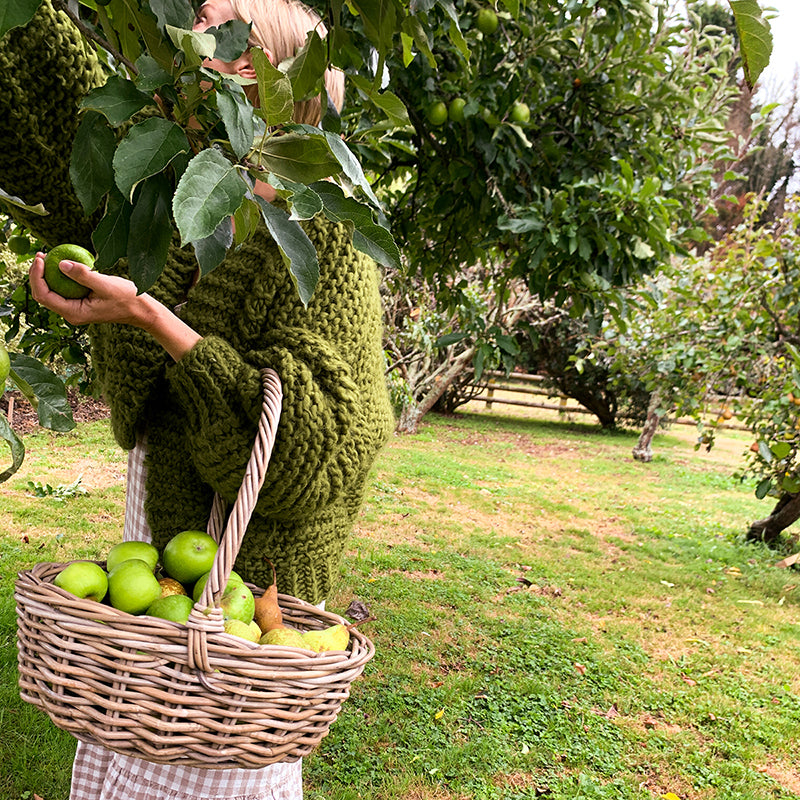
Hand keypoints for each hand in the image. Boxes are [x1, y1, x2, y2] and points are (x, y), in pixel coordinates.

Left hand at [30, 252, 202, 360]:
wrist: (141, 310)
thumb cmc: (126, 298)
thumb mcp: (105, 284)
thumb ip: (83, 275)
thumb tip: (61, 263)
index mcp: (74, 313)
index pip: (44, 296)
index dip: (37, 277)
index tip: (40, 258)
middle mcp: (71, 314)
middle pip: (44, 294)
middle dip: (38, 275)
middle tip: (40, 254)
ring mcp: (75, 309)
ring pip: (52, 292)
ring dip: (47, 275)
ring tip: (47, 256)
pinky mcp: (80, 303)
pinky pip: (63, 290)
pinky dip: (59, 277)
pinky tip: (62, 263)